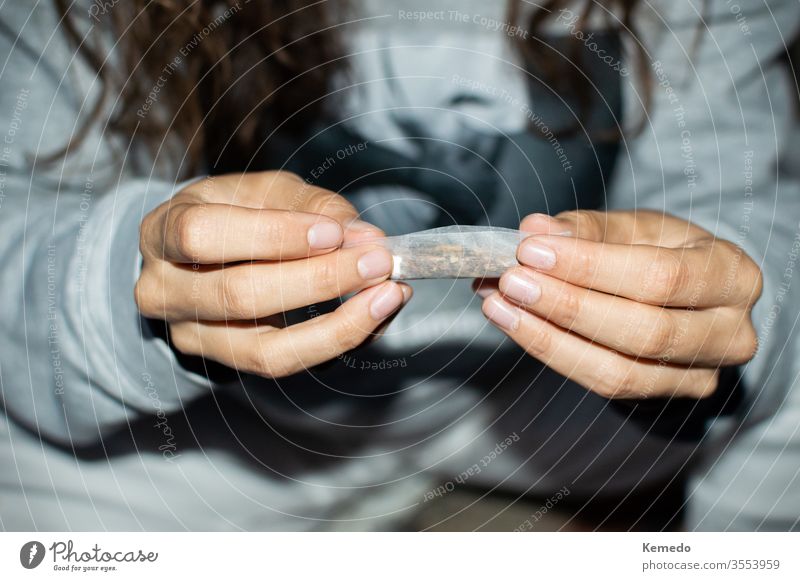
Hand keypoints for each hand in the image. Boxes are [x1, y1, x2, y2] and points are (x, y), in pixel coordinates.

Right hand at [135, 171, 410, 377]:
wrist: (197, 259)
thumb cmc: (232, 214)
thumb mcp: (262, 192)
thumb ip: (311, 206)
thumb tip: (364, 237)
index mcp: (162, 232)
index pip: (203, 235)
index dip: (272, 236)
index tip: (333, 232)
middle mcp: (163, 292)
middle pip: (240, 295)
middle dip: (320, 279)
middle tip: (378, 260)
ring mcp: (191, 337)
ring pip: (266, 349)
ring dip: (339, 324)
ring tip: (389, 294)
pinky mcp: (227, 365)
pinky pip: (286, 363)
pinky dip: (338, 340)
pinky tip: (375, 315)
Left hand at [477, 210, 762, 398]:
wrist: (690, 298)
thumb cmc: (664, 252)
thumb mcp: (638, 228)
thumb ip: (587, 229)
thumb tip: (536, 229)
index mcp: (732, 274)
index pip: (661, 276)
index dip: (591, 266)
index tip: (531, 249)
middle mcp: (730, 333)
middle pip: (643, 331)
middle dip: (566, 305)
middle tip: (510, 280)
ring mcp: (700, 375)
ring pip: (619, 370)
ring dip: (547, 337)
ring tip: (499, 304)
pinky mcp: (662, 396)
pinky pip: (602, 384)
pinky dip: (551, 352)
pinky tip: (514, 323)